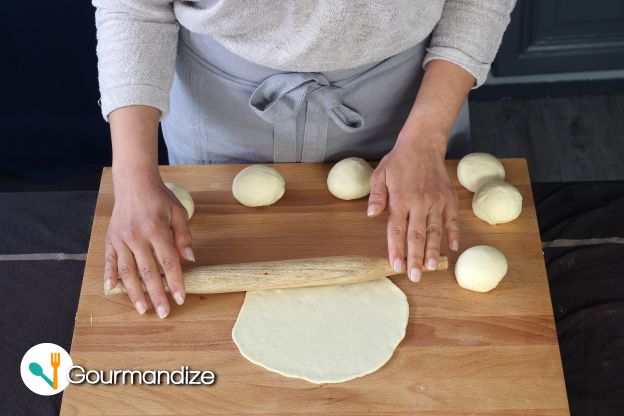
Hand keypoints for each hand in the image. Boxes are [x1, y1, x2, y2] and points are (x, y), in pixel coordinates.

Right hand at [104, 169, 193, 317]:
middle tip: (163, 312)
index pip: (168, 262)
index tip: (181, 298)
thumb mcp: (178, 212)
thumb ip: (183, 236)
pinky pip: (109, 261)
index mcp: (155, 229)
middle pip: (147, 272)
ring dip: (134, 293)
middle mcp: (136, 236)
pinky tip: (112, 290)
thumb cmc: (159, 198)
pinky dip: (109, 276)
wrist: (134, 183)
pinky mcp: (110, 239)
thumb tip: (189, 260)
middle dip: (156, 294)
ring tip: (143, 309)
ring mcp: (121, 239)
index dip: (175, 282)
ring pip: (127, 271)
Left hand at [367, 130, 458, 281]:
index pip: (396, 229)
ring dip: (433, 251)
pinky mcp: (449, 199)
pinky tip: (452, 249)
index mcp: (400, 199)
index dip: (396, 249)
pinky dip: (453, 234)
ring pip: (435, 231)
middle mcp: (420, 202)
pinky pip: (452, 220)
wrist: (423, 144)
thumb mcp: (380, 174)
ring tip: (432, 268)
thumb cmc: (398, 161)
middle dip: (415, 257)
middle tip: (415, 276)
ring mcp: (437, 201)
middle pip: (417, 235)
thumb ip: (376, 196)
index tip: (396, 265)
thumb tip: (371, 214)